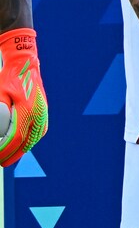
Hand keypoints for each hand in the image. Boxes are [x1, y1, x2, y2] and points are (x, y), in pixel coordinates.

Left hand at [0, 28, 45, 165]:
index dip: (5, 151)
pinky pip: (39, 131)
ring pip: (34, 138)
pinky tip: (22, 144)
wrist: (25, 64)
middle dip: (13, 155)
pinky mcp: (44, 111)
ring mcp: (43, 112)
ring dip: (22, 149)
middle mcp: (38, 114)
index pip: (15, 138)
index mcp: (26, 111)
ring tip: (11, 157)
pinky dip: (30, 141)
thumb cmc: (7, 78)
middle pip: (26, 142)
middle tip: (2, 162)